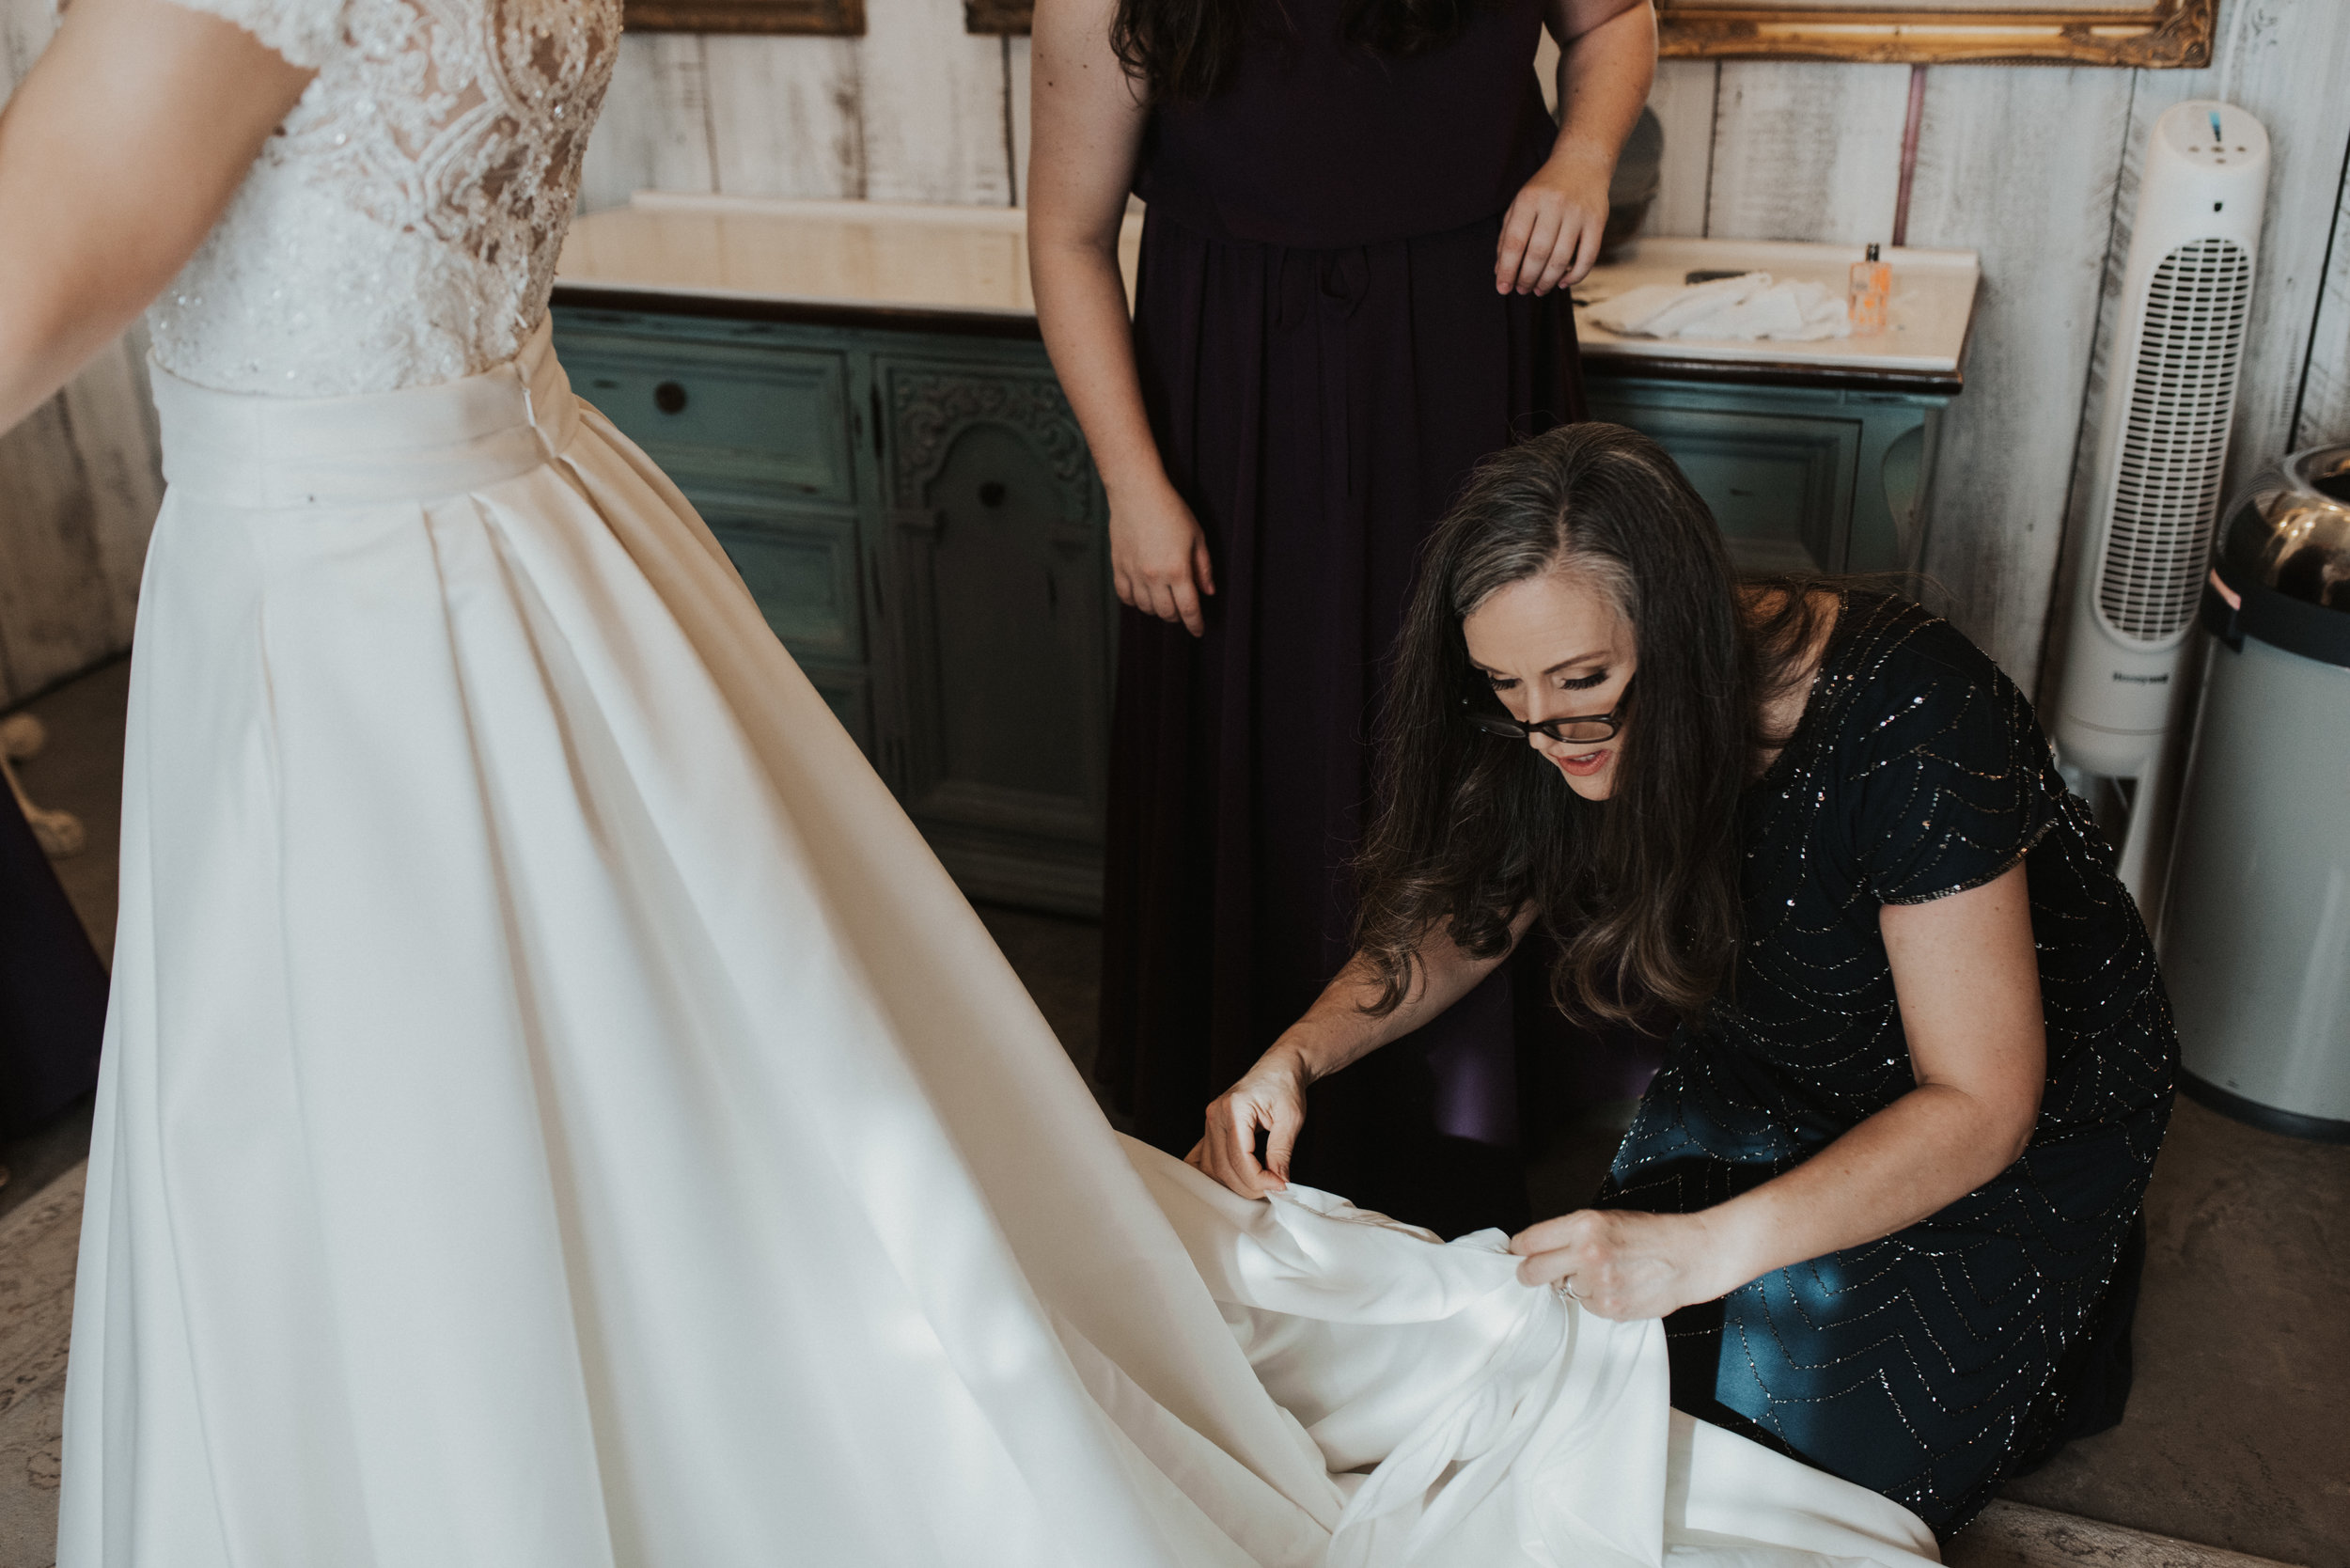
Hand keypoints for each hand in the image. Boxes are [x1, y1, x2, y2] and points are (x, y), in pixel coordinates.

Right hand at [1108, 481, 1215, 636]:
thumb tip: (1208, 591)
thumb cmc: (1171, 510)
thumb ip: (1203, 567)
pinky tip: (1143, 596)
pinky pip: (1125, 596)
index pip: (1188, 609)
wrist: (1137, 492)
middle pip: (1167, 613)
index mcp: (1178, 570)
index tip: (1198, 631)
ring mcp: (1133, 573)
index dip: (1195, 624)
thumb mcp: (1197, 536)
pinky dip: (1135, 602)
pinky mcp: (1118, 566)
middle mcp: (1154, 576)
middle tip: (1183, 611)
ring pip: (1146, 608)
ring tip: (1164, 601)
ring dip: (1157, 610)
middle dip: (1178, 617)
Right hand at [1186, 1046, 1308, 1197]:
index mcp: (1235, 1109)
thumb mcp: (1291, 1118)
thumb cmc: (1285, 1086)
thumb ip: (1281, 1152)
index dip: (1260, 1179)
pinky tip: (1230, 1184)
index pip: (1240, 1158)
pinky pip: (1203, 1159)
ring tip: (1260, 1186)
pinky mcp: (1210, 1128)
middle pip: (1224, 1167)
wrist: (1279, 1068)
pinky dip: (1215, 1175)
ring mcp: (1210, 1122)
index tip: (1280, 1186)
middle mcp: (1215, 1115)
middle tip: (1275, 1188)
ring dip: (1234, 1184)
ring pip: (1212, 1168)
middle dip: (1249, 1185)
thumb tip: (1279, 1183)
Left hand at [1494, 144, 1613, 295]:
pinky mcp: (1597, 221)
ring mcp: (1578, 213)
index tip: (1503, 288)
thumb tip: (1500, 271)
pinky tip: (1562, 282)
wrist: (1582, 161)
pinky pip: (1587, 257)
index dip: (1507, 270)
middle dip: (1527, 278)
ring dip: (1547, 281)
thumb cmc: (1545, 187)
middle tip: (1522, 290)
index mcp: (1530, 199)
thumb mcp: (1521, 202)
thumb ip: (1507, 234)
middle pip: (1538, 254)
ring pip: (1561, 259)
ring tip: (1538, 290)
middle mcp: (1554, 205)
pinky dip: (1575, 275)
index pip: (1515, 242)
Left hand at [1508, 1207, 1739, 1320]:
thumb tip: (1535, 1251)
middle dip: (1529, 1274)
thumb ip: (1570, 1233)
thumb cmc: (1649, 1234)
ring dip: (1576, 1285)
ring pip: (1564, 1289)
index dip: (1519, 1250)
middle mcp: (1587, 1253)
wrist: (1692, 1256)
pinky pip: (1587, 1306)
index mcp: (1583, 1224)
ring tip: (1607, 1273)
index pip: (1528, 1241)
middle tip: (1534, 1274)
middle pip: (1531, 1271)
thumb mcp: (1606, 1219)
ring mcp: (1598, 1283)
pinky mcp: (1610, 1309)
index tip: (1516, 1255)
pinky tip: (1619, 1287)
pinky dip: (1597, 1300)